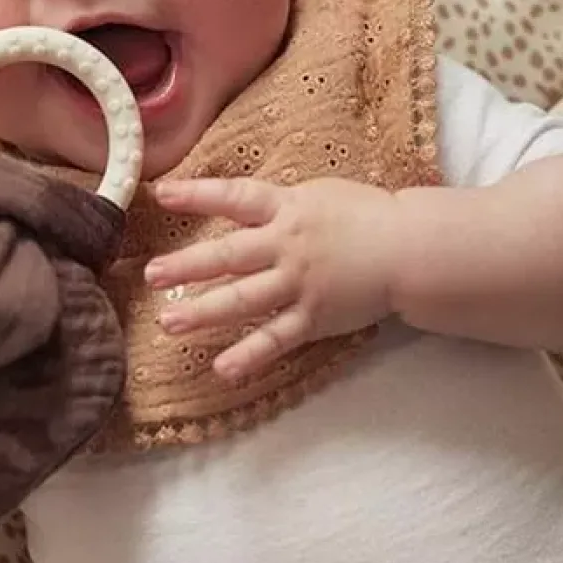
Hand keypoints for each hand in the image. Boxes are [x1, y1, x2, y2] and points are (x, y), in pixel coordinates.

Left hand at [146, 177, 403, 381]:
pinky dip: (250, 356)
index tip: (161, 194)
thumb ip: (277, 204)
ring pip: (244, 299)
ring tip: (169, 322)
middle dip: (187, 266)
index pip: (235, 198)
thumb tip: (238, 204)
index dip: (197, 194)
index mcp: (288, 209)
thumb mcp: (318, 195)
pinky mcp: (314, 318)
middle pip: (229, 255)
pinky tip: (223, 368)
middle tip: (151, 274)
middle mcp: (287, 246)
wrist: (411, 249)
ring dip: (204, 311)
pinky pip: (277, 339)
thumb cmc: (367, 216)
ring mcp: (299, 284)